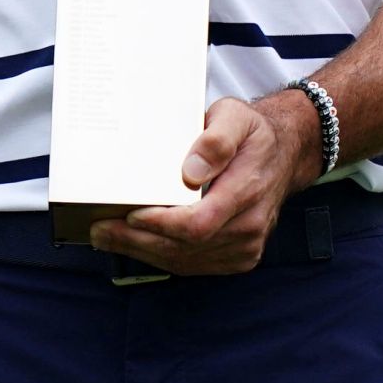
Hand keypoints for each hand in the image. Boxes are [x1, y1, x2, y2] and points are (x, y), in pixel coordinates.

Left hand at [88, 91, 320, 274]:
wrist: (283, 155)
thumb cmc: (252, 134)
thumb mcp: (236, 117)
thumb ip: (216, 140)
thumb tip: (191, 171)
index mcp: (247, 191)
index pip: (198, 223)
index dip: (160, 225)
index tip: (128, 216)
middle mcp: (248, 226)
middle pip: (185, 247)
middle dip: (137, 241)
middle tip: (99, 229)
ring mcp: (246, 246)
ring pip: (186, 261)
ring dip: (143, 252)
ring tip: (106, 237)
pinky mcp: (239, 257)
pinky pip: (194, 265)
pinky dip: (161, 258)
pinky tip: (135, 246)